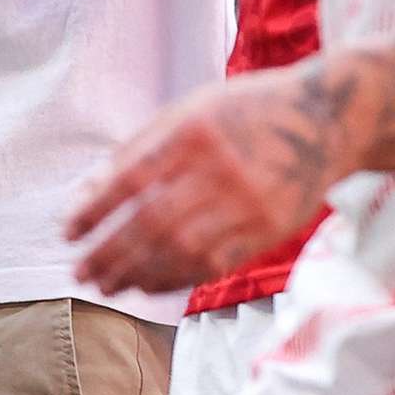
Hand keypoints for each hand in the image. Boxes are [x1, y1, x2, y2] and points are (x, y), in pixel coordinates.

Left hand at [65, 62, 352, 294]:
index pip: (130, 180)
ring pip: (182, 251)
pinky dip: (176, 279)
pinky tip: (149, 285)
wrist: (326, 119)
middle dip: (110, 253)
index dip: (94, 211)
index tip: (67, 232)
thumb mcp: (191, 109)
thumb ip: (141, 147)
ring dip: (138, 274)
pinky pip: (215, 264)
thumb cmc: (245, 111)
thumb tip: (88, 191)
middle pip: (152, 223)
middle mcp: (220, 168)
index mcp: (192, 131)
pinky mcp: (271, 228)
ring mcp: (249, 201)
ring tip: (108, 285)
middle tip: (80, 273)